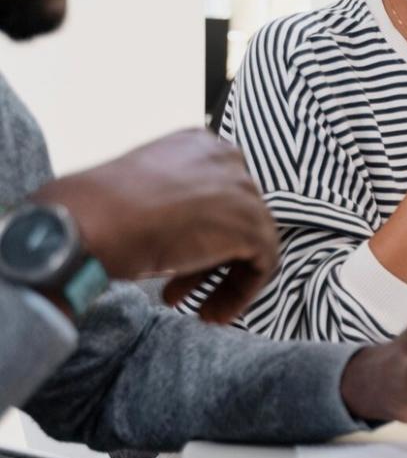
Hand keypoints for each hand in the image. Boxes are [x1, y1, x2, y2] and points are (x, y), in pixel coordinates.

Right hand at [31, 130, 277, 323]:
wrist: (91, 220)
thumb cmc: (99, 211)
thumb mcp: (143, 196)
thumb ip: (175, 204)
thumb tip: (184, 232)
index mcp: (198, 145)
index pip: (218, 194)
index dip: (201, 234)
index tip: (177, 263)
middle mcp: (227, 159)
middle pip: (235, 217)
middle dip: (209, 260)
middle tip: (180, 291)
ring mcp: (243, 190)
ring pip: (250, 240)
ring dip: (224, 279)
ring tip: (201, 310)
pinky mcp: (251, 224)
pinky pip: (263, 262)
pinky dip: (242, 291)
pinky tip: (213, 312)